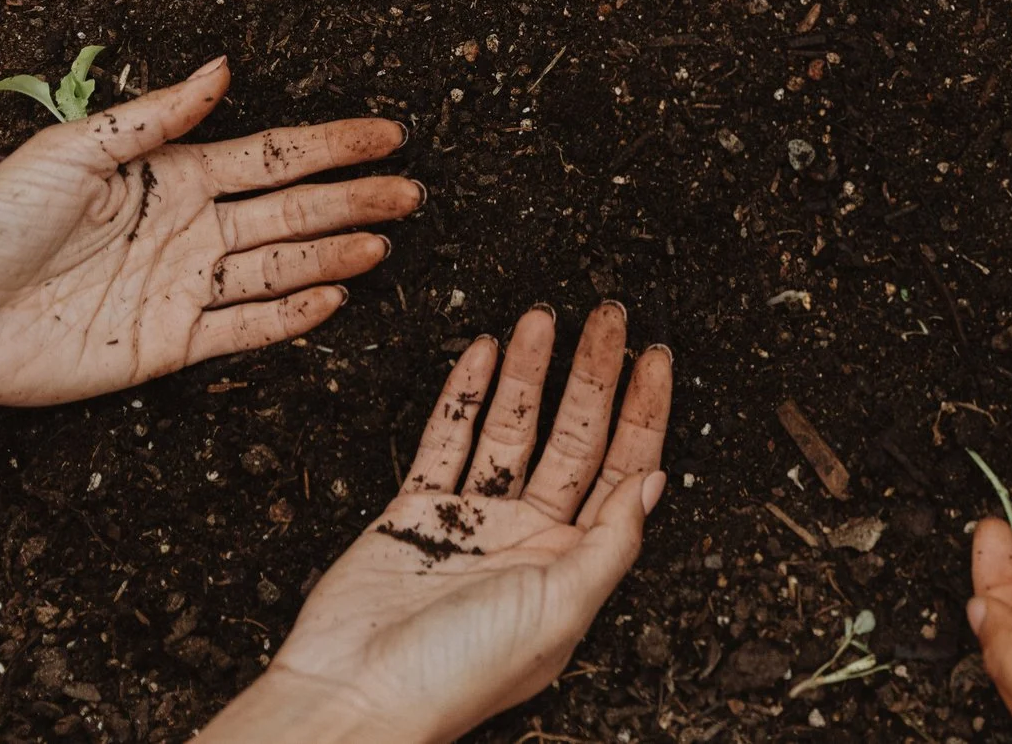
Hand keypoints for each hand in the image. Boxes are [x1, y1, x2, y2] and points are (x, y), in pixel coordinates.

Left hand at [0, 58, 420, 407]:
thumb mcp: (70, 151)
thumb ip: (155, 118)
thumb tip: (223, 68)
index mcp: (171, 176)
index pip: (272, 156)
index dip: (332, 145)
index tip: (387, 134)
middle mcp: (188, 229)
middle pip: (292, 211)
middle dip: (353, 198)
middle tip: (411, 191)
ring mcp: (182, 287)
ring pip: (280, 267)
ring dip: (334, 254)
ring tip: (384, 242)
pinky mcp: (168, 343)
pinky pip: (243, 328)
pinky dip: (290, 316)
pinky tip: (334, 297)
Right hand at [213, 308, 670, 743]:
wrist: (354, 696)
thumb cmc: (459, 672)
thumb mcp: (560, 608)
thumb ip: (610, 543)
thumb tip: (656, 480)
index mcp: (572, 566)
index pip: (623, 471)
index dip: (643, 412)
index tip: (655, 355)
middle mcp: (528, 540)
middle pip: (573, 439)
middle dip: (592, 375)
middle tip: (607, 315)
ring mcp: (471, 522)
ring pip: (511, 429)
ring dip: (529, 373)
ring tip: (541, 316)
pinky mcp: (413, 512)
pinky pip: (446, 440)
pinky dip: (465, 395)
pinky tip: (482, 351)